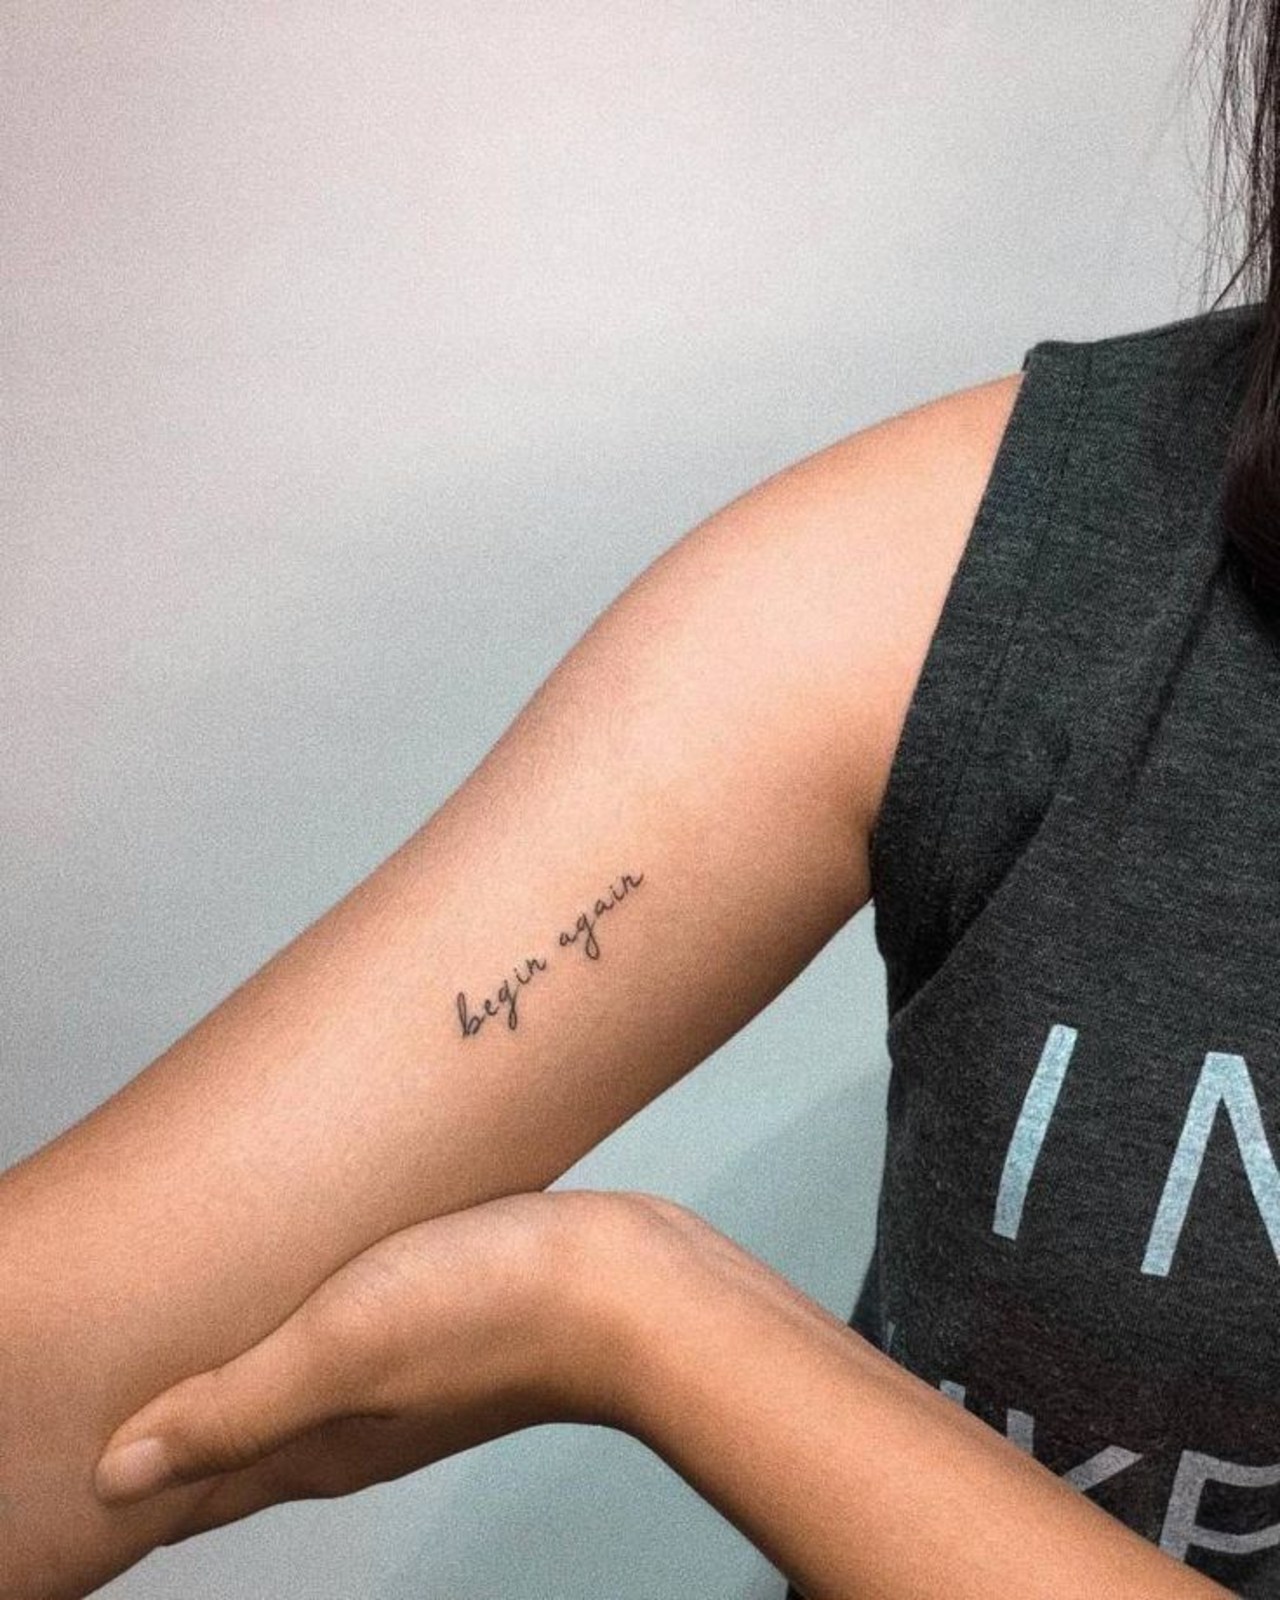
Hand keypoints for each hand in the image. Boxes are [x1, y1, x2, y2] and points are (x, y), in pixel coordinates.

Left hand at [91, 1188, 630, 1542]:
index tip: (78, 1436)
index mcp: (317, 1445)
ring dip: (238, 1365)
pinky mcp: (444, 1323)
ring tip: (187, 1323)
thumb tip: (112, 1478)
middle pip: (239, 1435)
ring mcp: (406, 1376)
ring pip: (293, 1383)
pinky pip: (347, 1335)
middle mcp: (355, 1424)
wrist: (626, 1287)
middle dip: (174, 1413)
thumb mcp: (341, 1349)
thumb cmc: (488, 1311)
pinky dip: (303, 1320)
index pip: (197, 1482)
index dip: (134, 1466)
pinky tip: (299, 1276)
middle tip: (113, 1371)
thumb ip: (231, 1408)